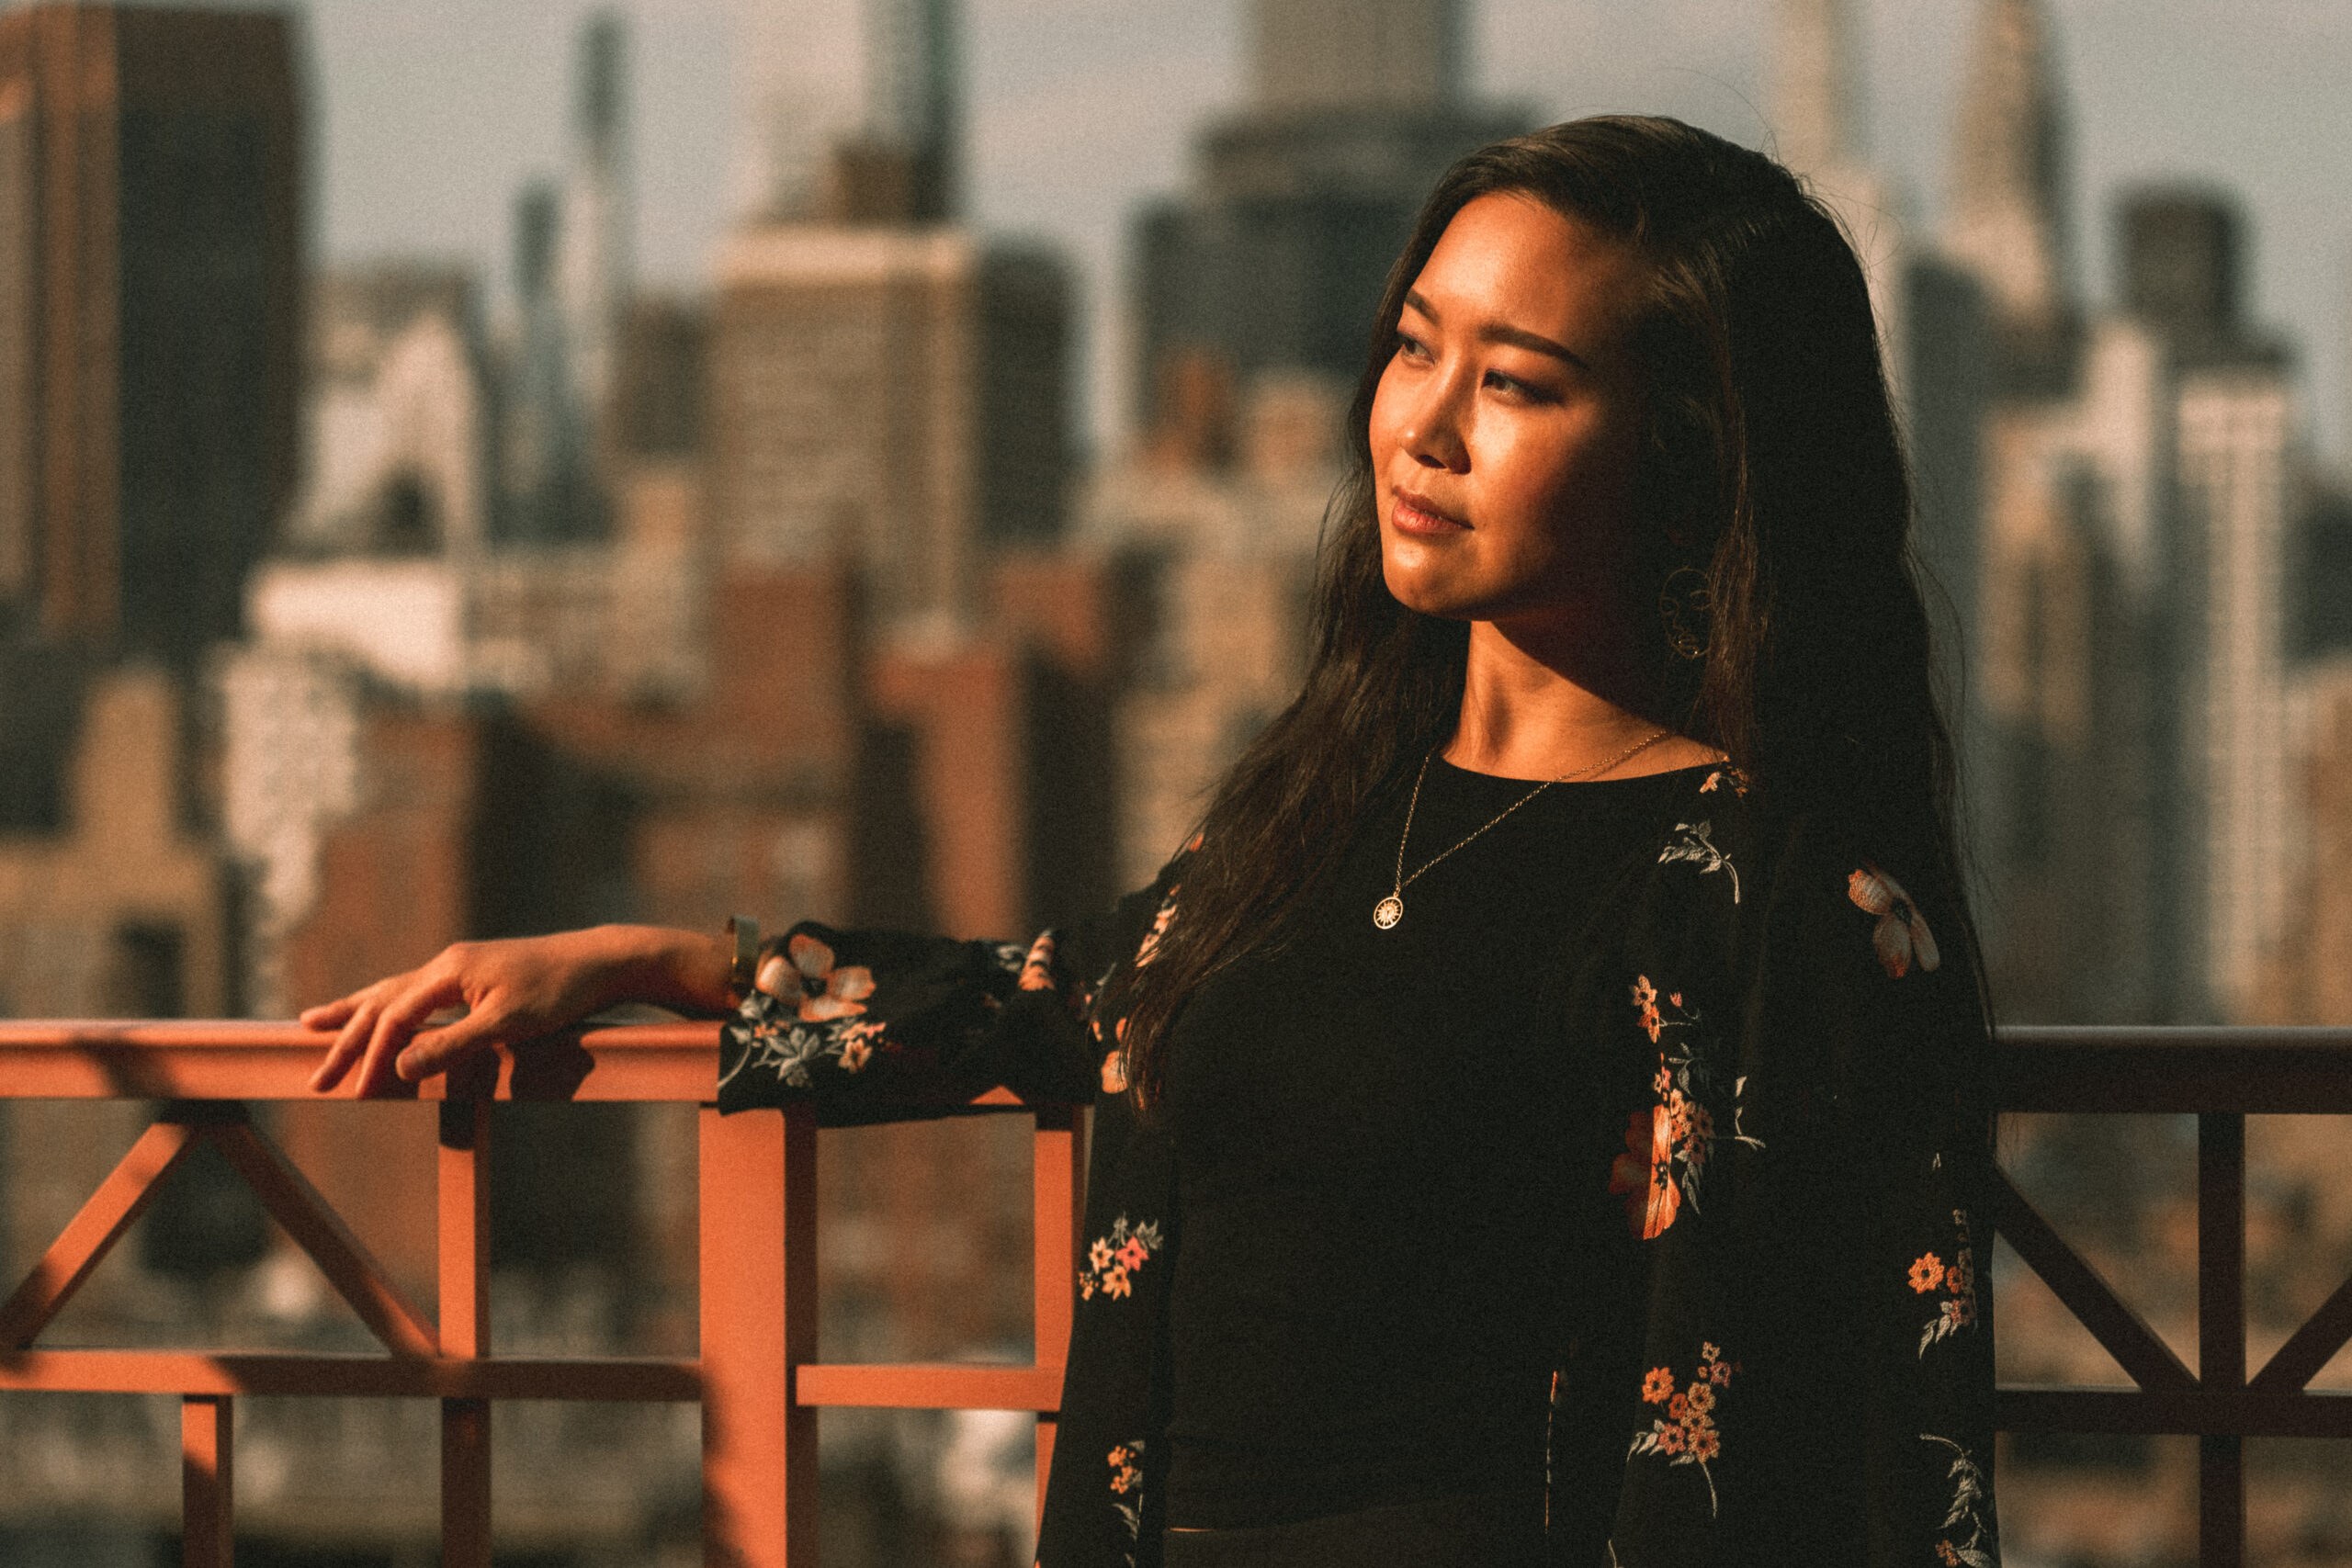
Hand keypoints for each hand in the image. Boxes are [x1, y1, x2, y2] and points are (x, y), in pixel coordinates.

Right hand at [304, 926, 732, 1096]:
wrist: (601, 962)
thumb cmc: (560, 993)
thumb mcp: (508, 1025)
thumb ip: (453, 1045)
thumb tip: (399, 1066)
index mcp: (449, 971)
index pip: (395, 1018)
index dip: (375, 1056)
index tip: (356, 1092)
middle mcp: (447, 964)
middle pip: (381, 1003)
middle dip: (346, 1040)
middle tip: (314, 1076)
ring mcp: (459, 968)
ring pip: (392, 993)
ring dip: (355, 1013)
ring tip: (313, 1023)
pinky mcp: (474, 976)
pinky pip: (416, 994)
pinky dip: (389, 1007)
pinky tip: (382, 1012)